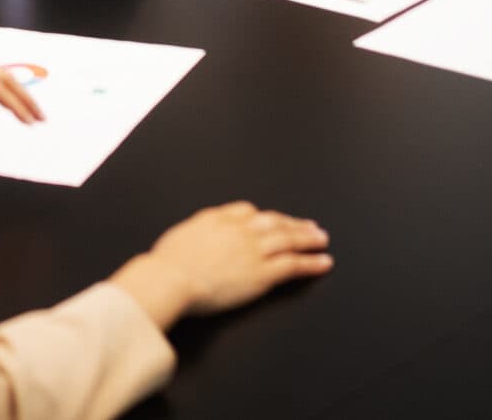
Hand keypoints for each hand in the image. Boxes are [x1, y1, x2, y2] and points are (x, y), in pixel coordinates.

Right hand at [112, 202, 332, 325]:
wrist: (171, 279)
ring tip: (322, 240)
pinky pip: (293, 265)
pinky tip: (324, 263)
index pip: (249, 212)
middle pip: (274, 222)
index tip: (275, 220)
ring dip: (309, 238)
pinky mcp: (261, 273)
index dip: (266, 217)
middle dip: (294, 224)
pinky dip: (311, 263)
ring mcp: (253, 250)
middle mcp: (240, 230)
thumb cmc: (167, 264)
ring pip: (289, 239)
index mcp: (218, 219)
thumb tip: (200, 234)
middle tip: (311, 226)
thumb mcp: (180, 235)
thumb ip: (197, 230)